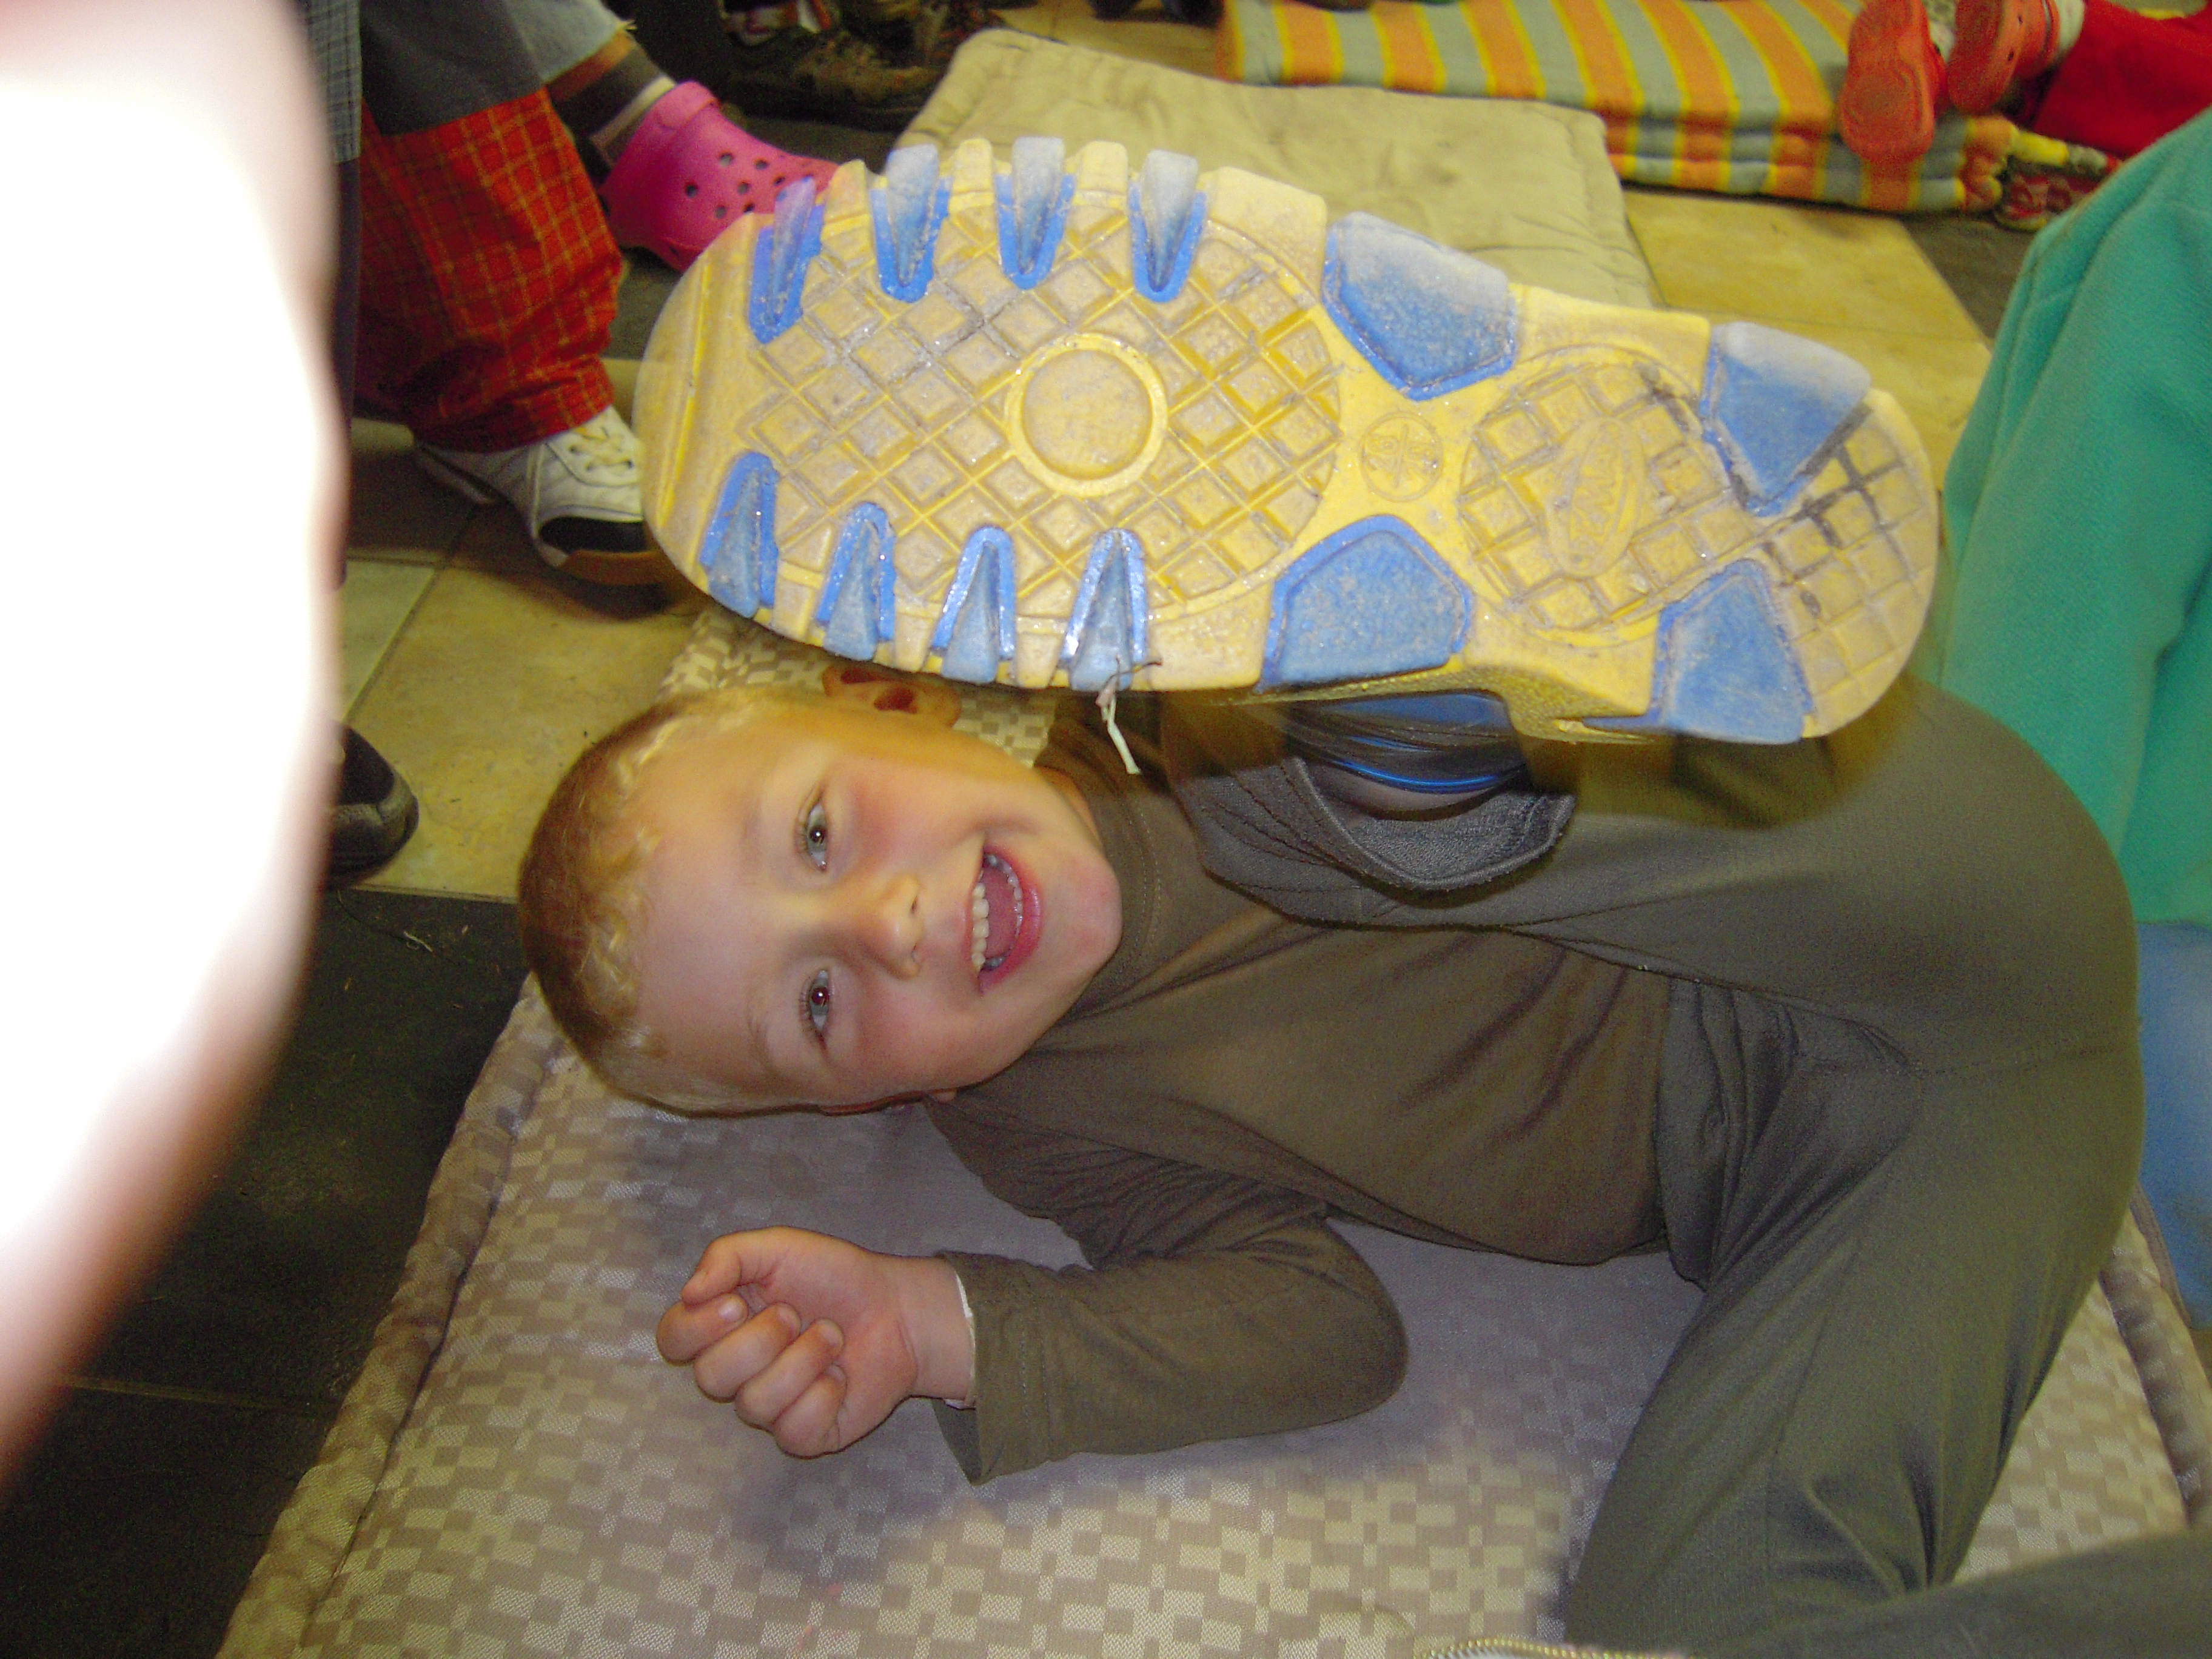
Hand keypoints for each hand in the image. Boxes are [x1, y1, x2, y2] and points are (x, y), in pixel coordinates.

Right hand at [656, 1227, 972, 1455]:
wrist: (895, 1307)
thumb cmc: (834, 1277)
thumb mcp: (779, 1247)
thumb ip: (727, 1256)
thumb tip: (689, 1293)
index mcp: (721, 1325)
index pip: (672, 1340)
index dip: (696, 1328)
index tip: (736, 1303)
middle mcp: (738, 1370)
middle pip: (709, 1377)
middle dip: (760, 1340)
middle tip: (795, 1315)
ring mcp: (769, 1407)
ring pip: (754, 1404)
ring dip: (802, 1360)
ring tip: (831, 1337)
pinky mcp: (803, 1434)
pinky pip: (793, 1429)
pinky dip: (823, 1394)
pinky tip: (840, 1375)